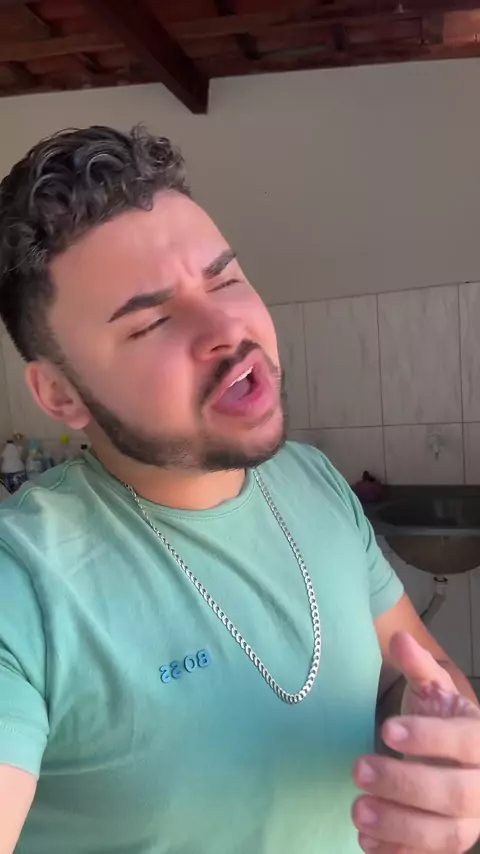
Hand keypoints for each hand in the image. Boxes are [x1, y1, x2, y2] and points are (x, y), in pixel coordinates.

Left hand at [352, 632, 479, 852]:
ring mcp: (471, 820)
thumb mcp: (434, 688)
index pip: (466, 742)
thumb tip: (399, 638)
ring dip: (400, 826)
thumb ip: (418, 666)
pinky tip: (366, 843)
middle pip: (456, 794)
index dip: (430, 738)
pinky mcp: (451, 844)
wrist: (457, 754)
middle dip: (406, 784)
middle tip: (358, 769)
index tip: (387, 729)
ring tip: (356, 810)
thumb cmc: (442, 717)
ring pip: (447, 834)